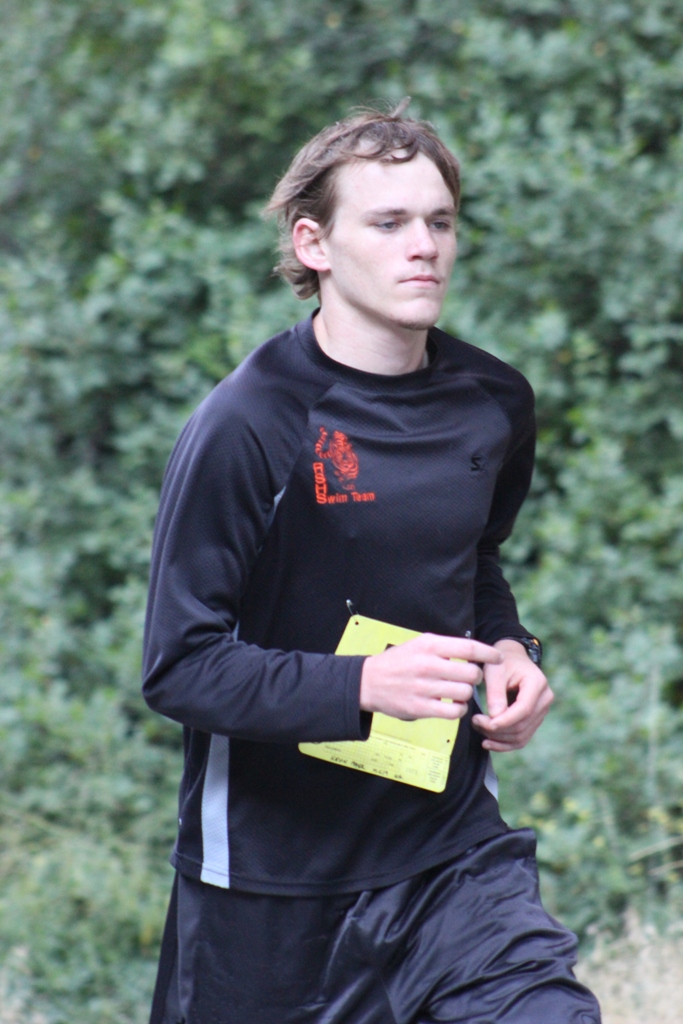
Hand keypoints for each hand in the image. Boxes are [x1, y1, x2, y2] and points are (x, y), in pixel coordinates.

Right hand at [360, 633, 501, 720]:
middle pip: (471, 673)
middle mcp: (428, 665)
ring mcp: (424, 687)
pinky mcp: (420, 708)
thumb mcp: (418, 644)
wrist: (368, 682)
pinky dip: (459, 709)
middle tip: (471, 679)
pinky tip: (453, 705)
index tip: (498, 658)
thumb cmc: (398, 662)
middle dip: (476, 677)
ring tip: (459, 692)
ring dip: (467, 694)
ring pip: (464, 693)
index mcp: (429, 646)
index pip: (469, 648)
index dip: (488, 653)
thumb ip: (444, 647)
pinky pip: (453, 711)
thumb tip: (475, 652)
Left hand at [471, 639, 553, 751]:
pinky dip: (505, 744)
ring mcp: (541, 711)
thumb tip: (495, 719)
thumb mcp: (495, 671)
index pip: (524, 709)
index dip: (504, 721)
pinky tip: (488, 743)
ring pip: (521, 735)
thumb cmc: (502, 662)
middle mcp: (545, 699)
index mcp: (538, 683)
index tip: (483, 723)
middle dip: (497, 729)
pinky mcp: (534, 720)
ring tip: (478, 728)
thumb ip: (495, 694)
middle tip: (475, 722)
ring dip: (498, 738)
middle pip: (522, 725)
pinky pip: (522, 738)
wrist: (512, 659)